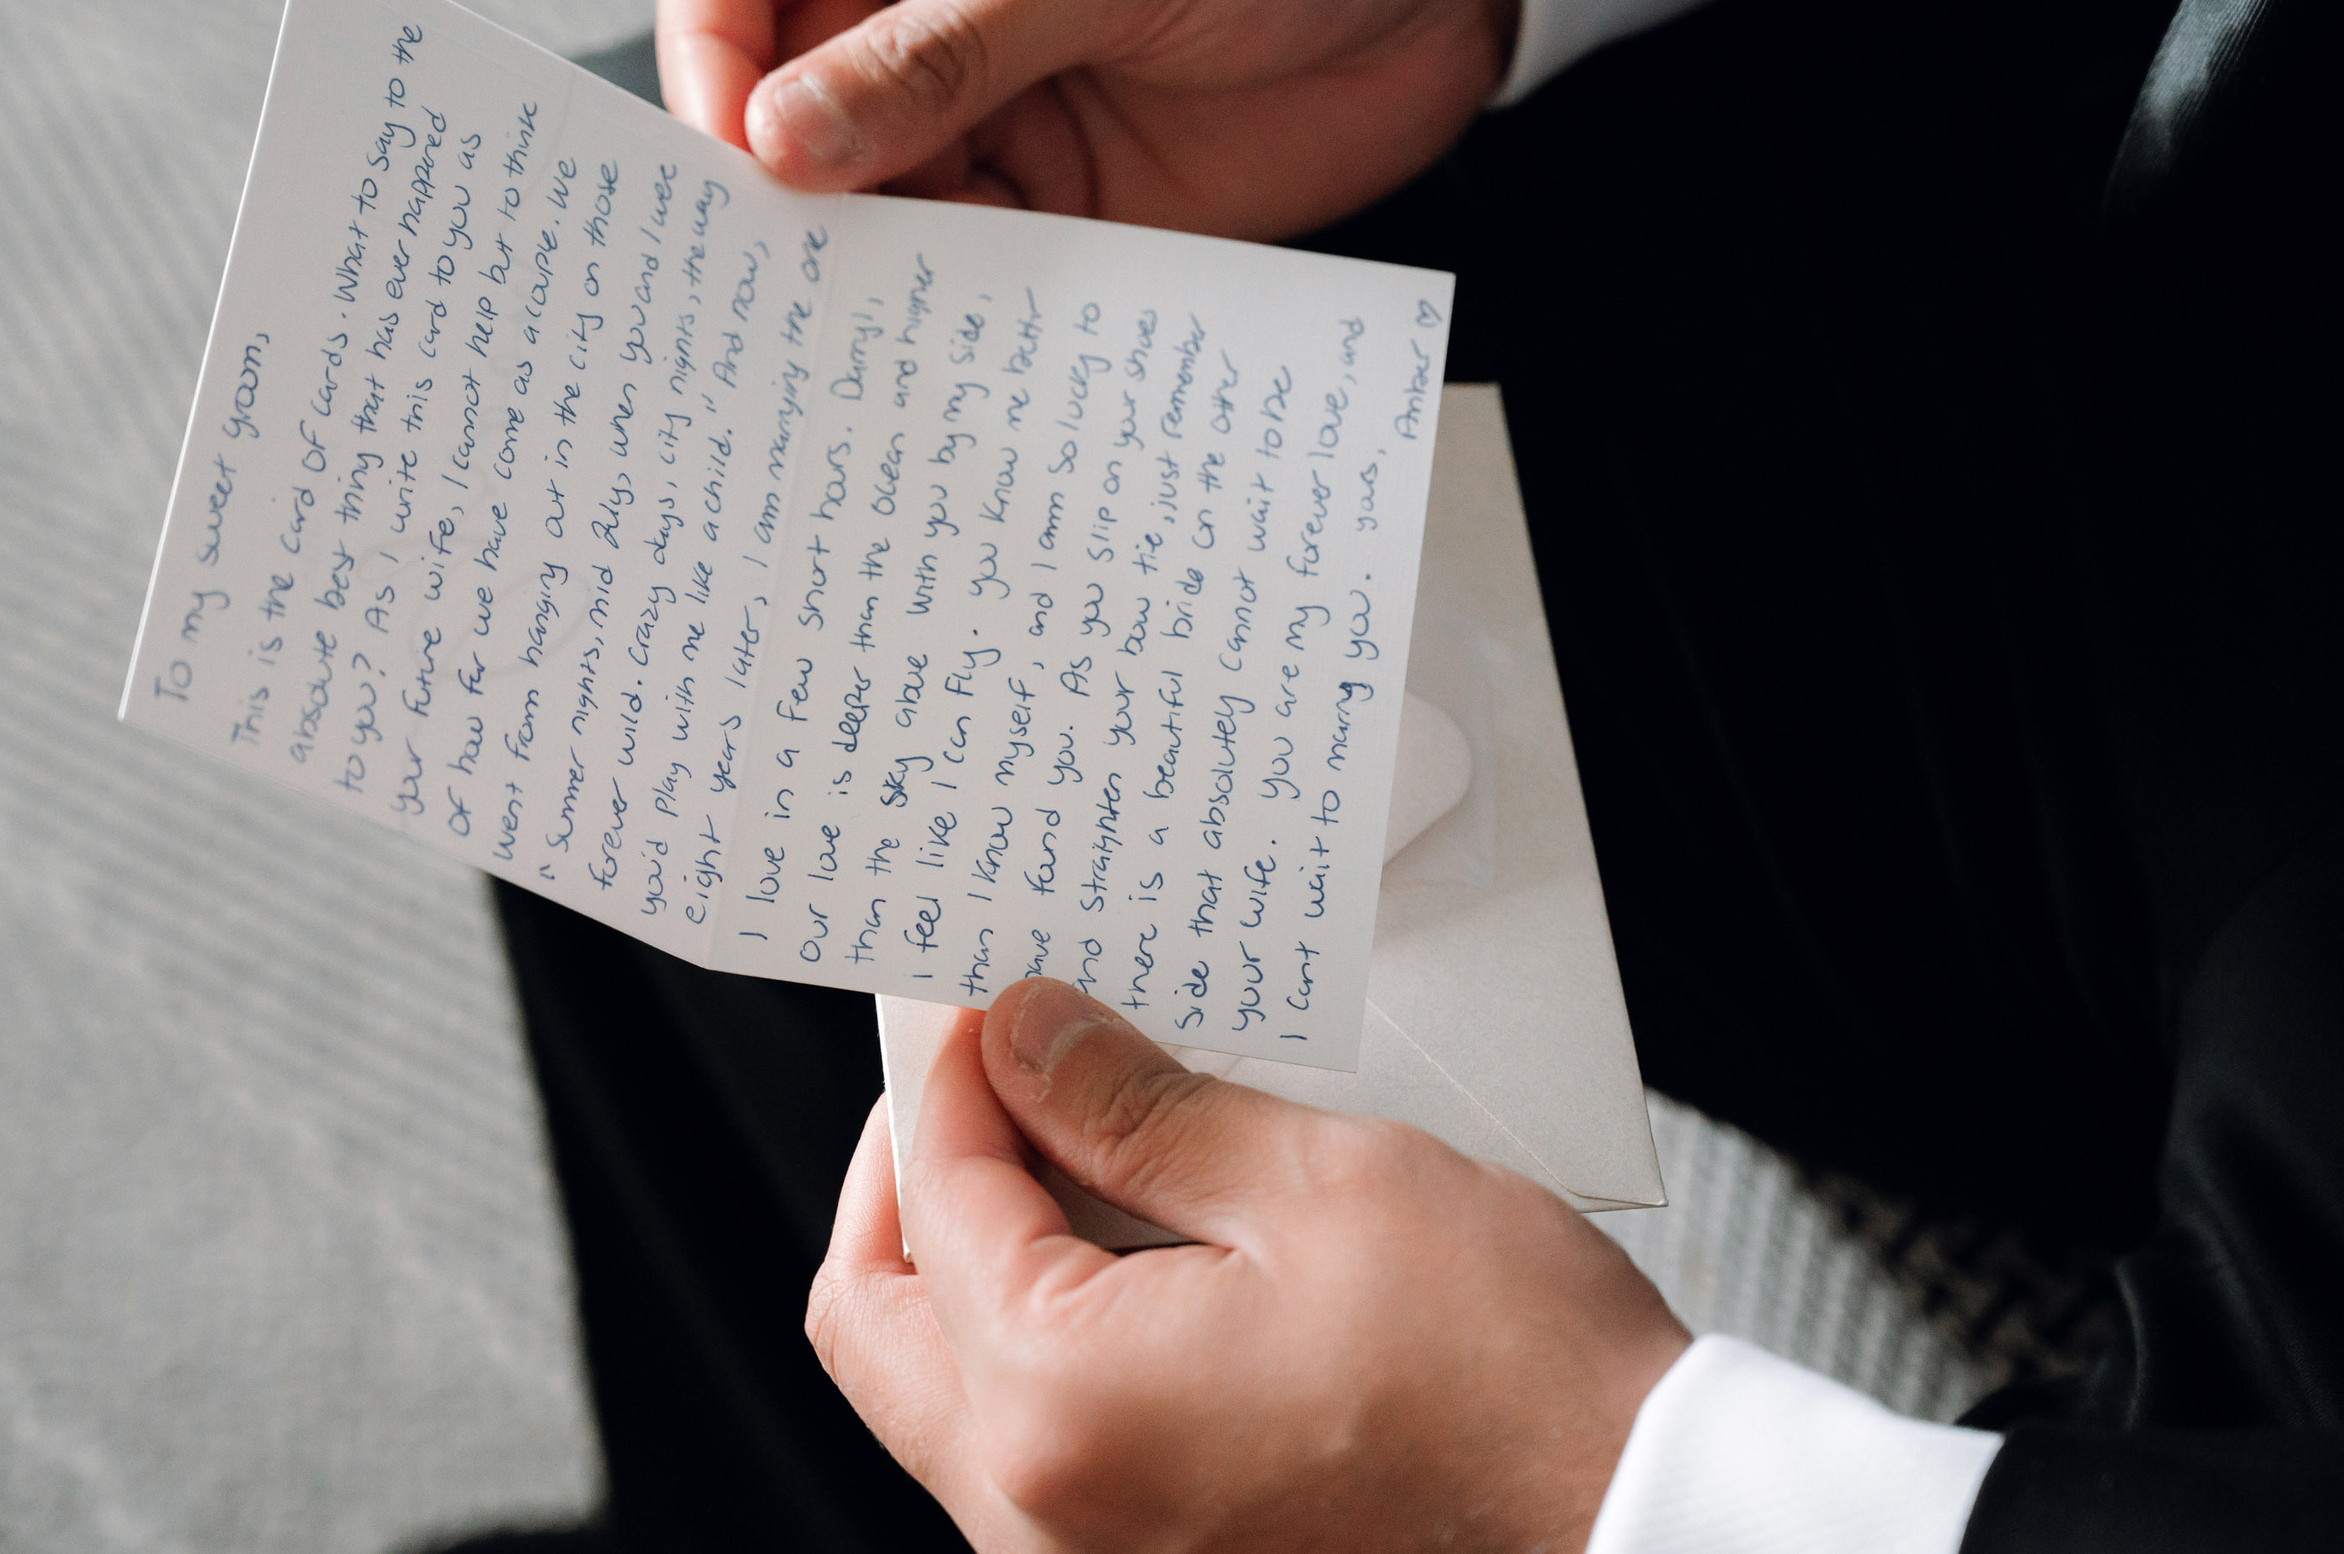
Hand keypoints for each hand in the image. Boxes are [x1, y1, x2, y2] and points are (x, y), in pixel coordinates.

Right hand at [652, 0, 1518, 239]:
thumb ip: (947, 48)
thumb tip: (787, 135)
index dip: (709, 42)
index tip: (725, 145)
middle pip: (786, 81)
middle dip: (772, 170)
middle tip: (762, 261)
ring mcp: (993, 91)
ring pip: (869, 183)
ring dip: (859, 250)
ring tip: (853, 316)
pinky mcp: (1060, 187)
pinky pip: (970, 250)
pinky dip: (949, 295)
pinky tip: (942, 332)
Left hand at [808, 978, 1690, 1551]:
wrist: (1628, 1525)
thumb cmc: (1511, 1377)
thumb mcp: (1317, 1186)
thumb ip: (1134, 1111)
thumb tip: (1019, 1041)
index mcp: (1060, 1407)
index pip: (931, 1202)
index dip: (951, 1075)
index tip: (990, 1003)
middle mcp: (1037, 1516)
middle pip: (876, 1317)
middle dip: (914, 1176)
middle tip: (988, 1079)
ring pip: (938, 1389)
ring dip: (970, 1259)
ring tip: (1069, 1149)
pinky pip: (1026, 1444)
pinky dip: (1038, 1339)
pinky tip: (1126, 1253)